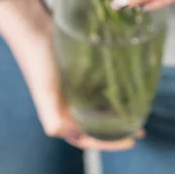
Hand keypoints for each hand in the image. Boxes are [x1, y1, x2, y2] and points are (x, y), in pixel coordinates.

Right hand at [0, 0, 140, 150]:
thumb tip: (68, 134)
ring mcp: (75, 89)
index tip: (132, 140)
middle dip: (117, 130)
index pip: (87, 139)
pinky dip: (112, 91)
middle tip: (141, 130)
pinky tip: (126, 86)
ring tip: (138, 110)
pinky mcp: (79, 72)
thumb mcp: (44, 92)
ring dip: (117, 112)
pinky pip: (99, 87)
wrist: (33, 30)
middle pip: (96, 126)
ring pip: (99, 108)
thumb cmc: (38, 63)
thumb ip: (52, 117)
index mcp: (60, 115)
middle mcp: (68, 106)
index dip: (109, 143)